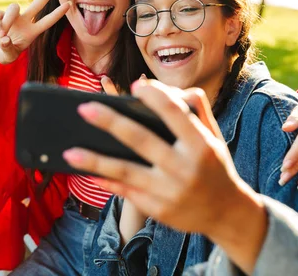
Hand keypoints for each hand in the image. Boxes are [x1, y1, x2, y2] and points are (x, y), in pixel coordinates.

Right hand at [0, 0, 69, 63]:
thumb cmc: (4, 53)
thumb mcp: (7, 57)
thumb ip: (7, 49)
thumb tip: (5, 38)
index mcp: (32, 32)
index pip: (47, 21)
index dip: (58, 13)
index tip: (69, 4)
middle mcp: (24, 21)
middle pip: (38, 4)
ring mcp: (12, 16)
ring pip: (14, 8)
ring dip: (7, 22)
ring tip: (1, 35)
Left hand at [64, 80, 243, 235]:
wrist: (227, 213)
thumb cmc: (214, 166)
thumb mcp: (213, 136)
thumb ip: (195, 109)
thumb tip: (162, 88)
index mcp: (200, 145)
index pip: (174, 114)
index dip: (155, 97)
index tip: (135, 85)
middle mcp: (184, 167)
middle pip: (142, 140)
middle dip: (111, 122)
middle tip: (84, 108)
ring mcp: (170, 191)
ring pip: (126, 171)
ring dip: (96, 160)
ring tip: (70, 151)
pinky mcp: (159, 209)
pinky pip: (127, 192)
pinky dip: (107, 182)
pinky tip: (88, 173)